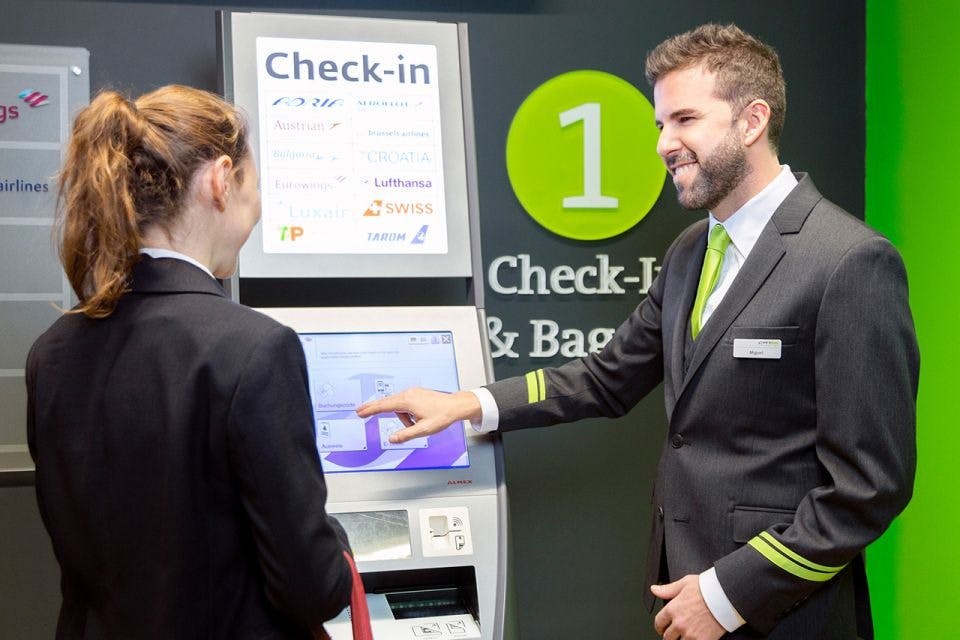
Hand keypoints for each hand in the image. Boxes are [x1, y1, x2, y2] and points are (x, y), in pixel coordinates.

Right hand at [356, 387, 480, 443]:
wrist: (455, 406)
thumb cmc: (442, 416)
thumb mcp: (423, 430)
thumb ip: (406, 435)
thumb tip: (392, 439)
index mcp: (408, 401)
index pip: (384, 406)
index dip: (370, 409)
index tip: (360, 412)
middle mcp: (408, 393)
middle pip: (387, 403)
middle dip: (375, 408)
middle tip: (360, 412)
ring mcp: (413, 392)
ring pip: (398, 406)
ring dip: (402, 418)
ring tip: (416, 426)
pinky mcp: (417, 394)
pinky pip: (406, 404)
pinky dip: (407, 414)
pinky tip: (417, 420)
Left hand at [651, 575, 724, 639]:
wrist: (727, 597)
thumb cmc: (707, 588)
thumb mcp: (685, 583)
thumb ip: (667, 589)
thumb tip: (654, 589)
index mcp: (673, 609)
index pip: (659, 623)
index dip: (659, 626)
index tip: (662, 627)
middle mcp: (679, 623)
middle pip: (667, 637)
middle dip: (670, 635)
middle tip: (674, 634)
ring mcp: (691, 634)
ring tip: (685, 636)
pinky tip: (695, 638)